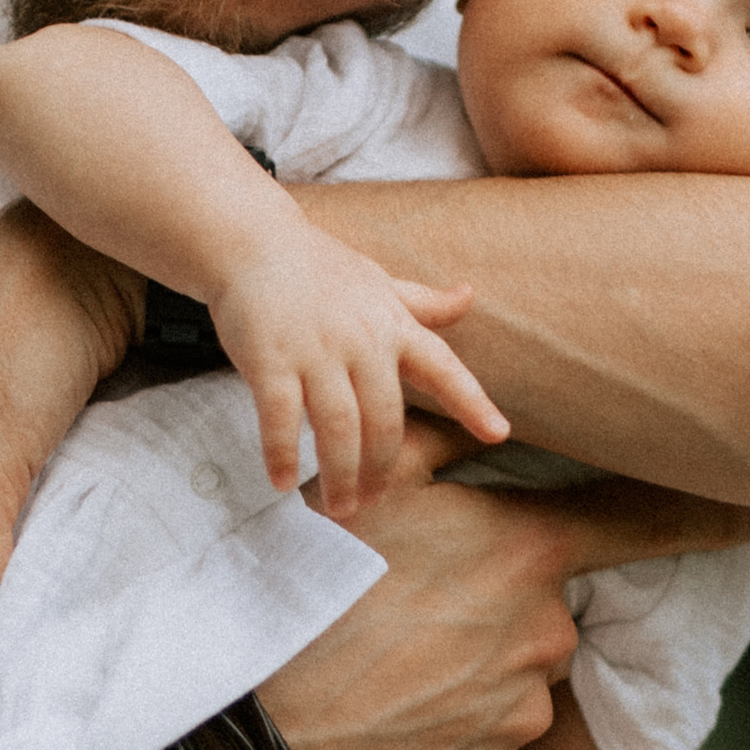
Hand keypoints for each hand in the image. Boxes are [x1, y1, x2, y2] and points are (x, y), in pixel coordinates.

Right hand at [210, 225, 505, 512]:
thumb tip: (468, 297)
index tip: (498, 433)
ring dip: (341, 474)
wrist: (251, 243)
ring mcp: (315, 351)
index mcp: (391, 324)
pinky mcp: (270, 359)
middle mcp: (360, 340)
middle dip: (382, 468)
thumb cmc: (317, 268)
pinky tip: (282, 482)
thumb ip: (421, 303)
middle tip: (374, 500)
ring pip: (338, 427)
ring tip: (342, 506)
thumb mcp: (377, 282)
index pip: (442, 366)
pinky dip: (282, 454)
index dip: (471, 401)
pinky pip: (280, 418)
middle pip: (384, 419)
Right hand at [261, 456, 749, 749]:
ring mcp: (518, 717)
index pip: (644, 525)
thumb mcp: (367, 488)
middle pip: (548, 614)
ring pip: (516, 683)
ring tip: (388, 665)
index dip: (706, 517)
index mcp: (524, 554)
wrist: (256, 728)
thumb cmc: (308, 590)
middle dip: (498, 609)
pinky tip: (390, 716)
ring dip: (470, 673)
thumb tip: (476, 408)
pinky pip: (483, 746)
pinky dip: (447, 732)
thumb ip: (436, 438)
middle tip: (414, 608)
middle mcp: (541, 638)